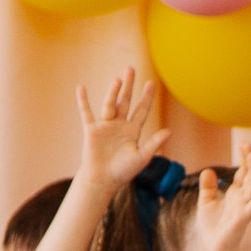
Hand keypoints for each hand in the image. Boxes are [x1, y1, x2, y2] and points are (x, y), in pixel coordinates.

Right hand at [76, 69, 170, 189]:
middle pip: (125, 101)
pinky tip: (81, 88)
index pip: (141, 110)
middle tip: (131, 69)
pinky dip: (83, 101)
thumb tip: (169, 131)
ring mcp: (105, 126)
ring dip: (113, 92)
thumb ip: (154, 143)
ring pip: (110, 104)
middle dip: (129, 86)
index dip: (147, 97)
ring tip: (118, 79)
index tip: (152, 83)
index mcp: (133, 130)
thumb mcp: (142, 157)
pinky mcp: (92, 130)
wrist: (103, 180)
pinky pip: (87, 113)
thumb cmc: (123, 171)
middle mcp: (119, 125)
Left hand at [192, 149, 250, 250]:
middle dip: (250, 161)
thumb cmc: (212, 228)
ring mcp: (245, 208)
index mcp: (235, 194)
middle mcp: (243, 199)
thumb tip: (208, 170)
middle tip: (248, 145)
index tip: (244, 145)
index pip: (244, 173)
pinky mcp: (244, 218)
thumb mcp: (206, 203)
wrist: (214, 249)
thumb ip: (208, 187)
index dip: (245, 159)